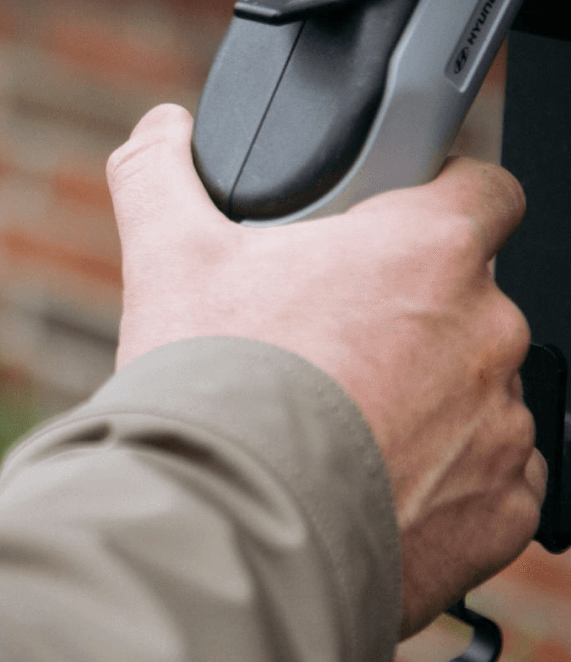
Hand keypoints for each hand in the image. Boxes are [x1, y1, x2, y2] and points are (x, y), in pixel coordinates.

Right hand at [108, 103, 542, 637]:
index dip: (437, 193)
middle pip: (467, 293)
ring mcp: (502, 426)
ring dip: (426, 390)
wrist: (232, 532)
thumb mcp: (168, 256)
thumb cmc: (215, 387)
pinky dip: (442, 472)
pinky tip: (366, 473)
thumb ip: (161, 174)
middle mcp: (486, 331)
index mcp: (425, 251)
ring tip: (336, 415)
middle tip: (325, 332)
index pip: (483, 188)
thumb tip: (159, 130)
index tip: (387, 221)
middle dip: (408, 306)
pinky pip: (491, 473)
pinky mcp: (502, 511)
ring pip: (476, 385)